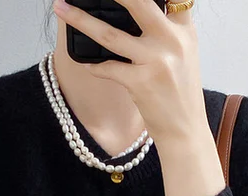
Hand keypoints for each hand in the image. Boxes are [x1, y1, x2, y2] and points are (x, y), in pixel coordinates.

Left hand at [52, 0, 207, 145]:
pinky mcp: (140, 83)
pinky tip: (85, 63)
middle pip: (138, 1)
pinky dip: (93, 65)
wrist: (185, 131)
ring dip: (80, 20)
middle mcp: (172, 41)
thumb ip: (167, 30)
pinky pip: (107, 68)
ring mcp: (156, 61)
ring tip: (62, 8)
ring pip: (110, 34)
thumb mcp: (184, 55)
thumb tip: (138, 10)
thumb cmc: (180, 95)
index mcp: (184, 31)